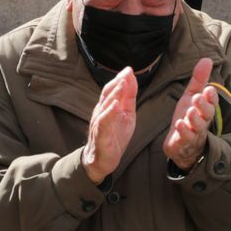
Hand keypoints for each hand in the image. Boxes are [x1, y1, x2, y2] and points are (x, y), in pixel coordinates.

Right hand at [84, 67, 137, 184]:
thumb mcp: (127, 115)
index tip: (129, 69)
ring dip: (115, 94)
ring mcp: (99, 123)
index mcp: (107, 106)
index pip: (112, 89)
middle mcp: (101, 112)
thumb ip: (129, 98)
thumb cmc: (114, 136)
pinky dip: (110, 113)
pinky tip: (116, 105)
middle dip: (117, 82)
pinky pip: (104, 122)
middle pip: (107, 93)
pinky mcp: (101, 135)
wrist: (103, 161)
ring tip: (123, 83)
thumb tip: (131, 79)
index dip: (120, 78)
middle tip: (127, 72)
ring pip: (105, 105)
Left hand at [164, 57, 218, 173]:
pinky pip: (185, 138)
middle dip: (203, 106)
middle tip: (198, 98)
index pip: (212, 102)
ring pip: (197, 127)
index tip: (209, 89)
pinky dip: (183, 132)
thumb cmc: (189, 117)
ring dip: (194, 119)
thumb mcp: (191, 96)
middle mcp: (202, 121)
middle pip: (207, 114)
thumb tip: (207, 59)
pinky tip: (179, 124)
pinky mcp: (183, 143)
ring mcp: (193, 133)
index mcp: (205, 109)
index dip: (211, 97)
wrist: (181, 144)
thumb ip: (199, 80)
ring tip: (189, 112)